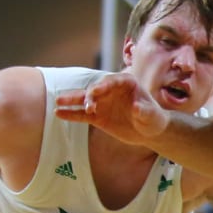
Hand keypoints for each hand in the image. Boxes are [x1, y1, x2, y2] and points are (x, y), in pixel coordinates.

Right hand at [56, 76, 170, 145]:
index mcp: (126, 83)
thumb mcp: (152, 116)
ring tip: (58, 102)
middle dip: (89, 95)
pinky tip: (58, 113)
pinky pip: (82, 114)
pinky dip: (71, 114)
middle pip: (96, 89)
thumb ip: (145, 111)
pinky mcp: (97, 116)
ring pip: (84, 99)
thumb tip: (137, 107)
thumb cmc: (154, 119)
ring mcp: (102, 102)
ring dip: (72, 100)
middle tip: (87, 104)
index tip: (95, 91)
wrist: (149, 131)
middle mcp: (111, 90)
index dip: (103, 85)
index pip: (112, 81)